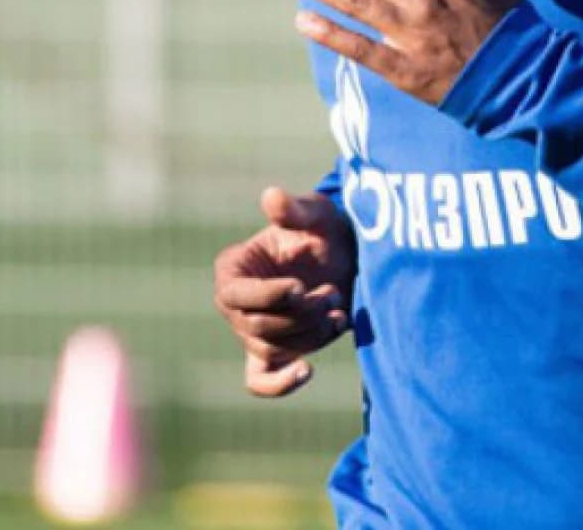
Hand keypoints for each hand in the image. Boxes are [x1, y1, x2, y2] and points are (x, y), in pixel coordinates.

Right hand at [212, 186, 356, 396]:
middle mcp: (235, 305)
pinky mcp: (273, 354)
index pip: (236, 295)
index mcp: (233, 268)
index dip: (267, 295)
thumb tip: (271, 196)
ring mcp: (252, 332)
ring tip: (339, 309)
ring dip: (311, 334)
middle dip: (300, 314)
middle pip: (258, 328)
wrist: (350, 258)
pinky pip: (262, 381)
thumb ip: (294, 209)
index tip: (300, 287)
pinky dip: (280, 384)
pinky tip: (306, 370)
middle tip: (332, 292)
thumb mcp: (316, 213)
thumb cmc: (325, 229)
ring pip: (274, 350)